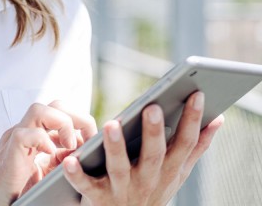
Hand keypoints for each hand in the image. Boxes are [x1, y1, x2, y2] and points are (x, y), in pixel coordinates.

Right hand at [0, 101, 96, 205]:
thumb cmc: (15, 193)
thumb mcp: (44, 174)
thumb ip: (57, 160)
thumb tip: (83, 155)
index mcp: (35, 135)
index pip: (60, 112)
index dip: (80, 122)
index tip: (93, 142)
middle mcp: (25, 131)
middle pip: (54, 105)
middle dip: (77, 117)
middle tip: (89, 139)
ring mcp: (15, 139)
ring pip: (38, 109)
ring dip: (62, 124)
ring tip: (70, 146)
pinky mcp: (9, 153)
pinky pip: (25, 135)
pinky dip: (42, 142)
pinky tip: (51, 157)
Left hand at [62, 91, 223, 205]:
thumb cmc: (153, 186)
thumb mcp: (177, 171)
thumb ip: (195, 145)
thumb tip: (218, 118)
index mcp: (169, 170)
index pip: (184, 142)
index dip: (192, 119)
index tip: (196, 94)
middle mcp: (149, 179)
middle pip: (154, 154)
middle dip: (153, 132)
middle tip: (152, 108)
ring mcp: (123, 189)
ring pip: (120, 167)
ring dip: (116, 147)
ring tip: (111, 124)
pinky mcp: (98, 197)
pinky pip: (87, 185)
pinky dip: (78, 174)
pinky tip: (70, 159)